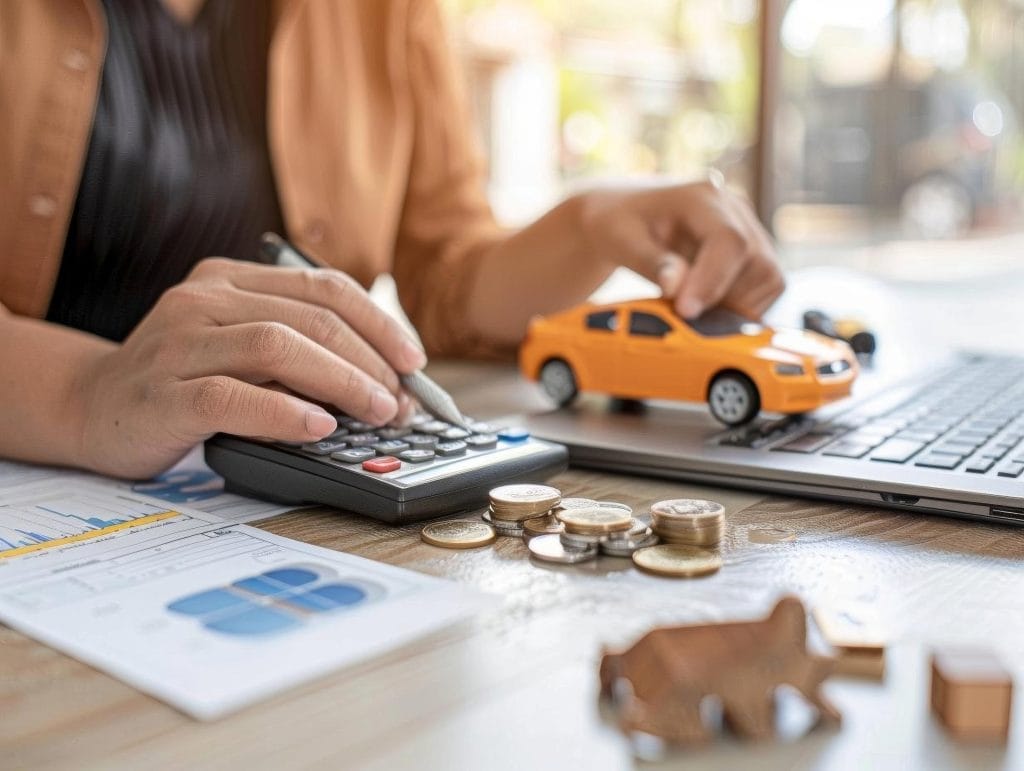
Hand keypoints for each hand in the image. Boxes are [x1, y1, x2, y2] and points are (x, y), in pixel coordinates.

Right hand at [75, 258, 425, 477]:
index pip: (323, 287)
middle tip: (402, 401)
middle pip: (310, 318)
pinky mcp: (163, 393)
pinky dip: (285, 412)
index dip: (379, 323)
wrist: (90, 408)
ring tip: (376, 412)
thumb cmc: (182, 380)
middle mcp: (203, 299)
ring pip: (277, 346)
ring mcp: (178, 343)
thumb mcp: (239, 346)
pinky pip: (232, 397)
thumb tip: (384, 377)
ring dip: (341, 382)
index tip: (413, 361)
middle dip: (370, 360)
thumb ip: (296, 346)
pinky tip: (320, 428)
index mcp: (230, 279)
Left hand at [578, 180, 783, 319]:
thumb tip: (678, 286)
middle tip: (686, 314)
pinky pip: (766, 286)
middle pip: (759, 263)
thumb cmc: (618, 224)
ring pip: (769, 277)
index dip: (713, 281)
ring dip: (738, 305)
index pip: (729, 241)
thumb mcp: (619, 241)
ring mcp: (748, 228)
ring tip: (696, 308)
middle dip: (726, 299)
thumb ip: (650, 262)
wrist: (624, 215)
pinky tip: (708, 306)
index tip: (687, 311)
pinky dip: (743, 306)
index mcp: (701, 198)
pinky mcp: (752, 250)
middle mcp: (734, 208)